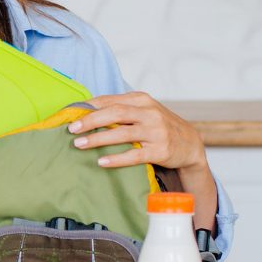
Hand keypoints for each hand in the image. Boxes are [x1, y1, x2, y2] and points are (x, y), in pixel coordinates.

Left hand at [67, 92, 217, 229]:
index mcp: (142, 100)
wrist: (191, 143)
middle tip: (72, 129)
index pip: (111, 100)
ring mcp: (157, 132)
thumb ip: (119, 109)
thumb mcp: (142, 111)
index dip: (89, 107)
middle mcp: (150, 113)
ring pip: (123, 134)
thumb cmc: (158, 126)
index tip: (70, 114)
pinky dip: (117, 158)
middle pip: (116, 113)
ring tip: (80, 144)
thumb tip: (85, 111)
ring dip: (99, 139)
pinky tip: (101, 161)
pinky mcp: (162, 150)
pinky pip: (135, 155)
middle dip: (91, 120)